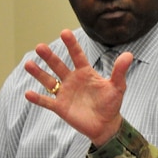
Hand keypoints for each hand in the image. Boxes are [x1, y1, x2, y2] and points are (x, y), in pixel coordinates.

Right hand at [24, 29, 130, 145]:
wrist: (106, 125)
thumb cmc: (111, 104)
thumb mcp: (117, 87)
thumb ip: (120, 71)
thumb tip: (129, 54)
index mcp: (85, 73)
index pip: (77, 56)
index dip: (72, 45)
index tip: (65, 32)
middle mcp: (72, 80)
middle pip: (58, 66)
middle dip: (49, 57)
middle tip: (40, 47)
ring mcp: (65, 93)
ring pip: (48, 81)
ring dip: (38, 73)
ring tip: (28, 64)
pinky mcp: (60, 107)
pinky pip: (46, 101)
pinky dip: (38, 98)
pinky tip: (28, 93)